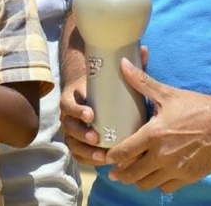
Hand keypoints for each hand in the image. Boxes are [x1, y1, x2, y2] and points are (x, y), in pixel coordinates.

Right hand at [59, 45, 149, 166]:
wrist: (88, 93)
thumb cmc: (102, 84)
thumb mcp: (109, 74)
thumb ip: (126, 66)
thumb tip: (144, 49)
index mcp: (71, 97)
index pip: (67, 104)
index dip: (77, 110)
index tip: (92, 114)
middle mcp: (68, 115)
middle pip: (68, 127)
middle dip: (82, 134)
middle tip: (97, 137)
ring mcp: (72, 129)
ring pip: (72, 143)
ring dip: (85, 150)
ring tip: (102, 154)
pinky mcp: (79, 142)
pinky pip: (78, 154)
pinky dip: (87, 159)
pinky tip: (100, 162)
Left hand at [105, 59, 210, 192]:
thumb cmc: (196, 106)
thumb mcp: (167, 93)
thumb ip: (141, 82)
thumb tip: (122, 64)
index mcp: (154, 134)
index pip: (123, 153)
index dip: (111, 157)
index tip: (106, 157)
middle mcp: (162, 155)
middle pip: (132, 174)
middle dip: (121, 173)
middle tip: (116, 170)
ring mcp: (176, 169)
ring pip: (147, 184)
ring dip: (138, 179)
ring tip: (135, 173)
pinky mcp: (189, 177)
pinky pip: (166, 188)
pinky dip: (158, 183)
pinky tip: (156, 174)